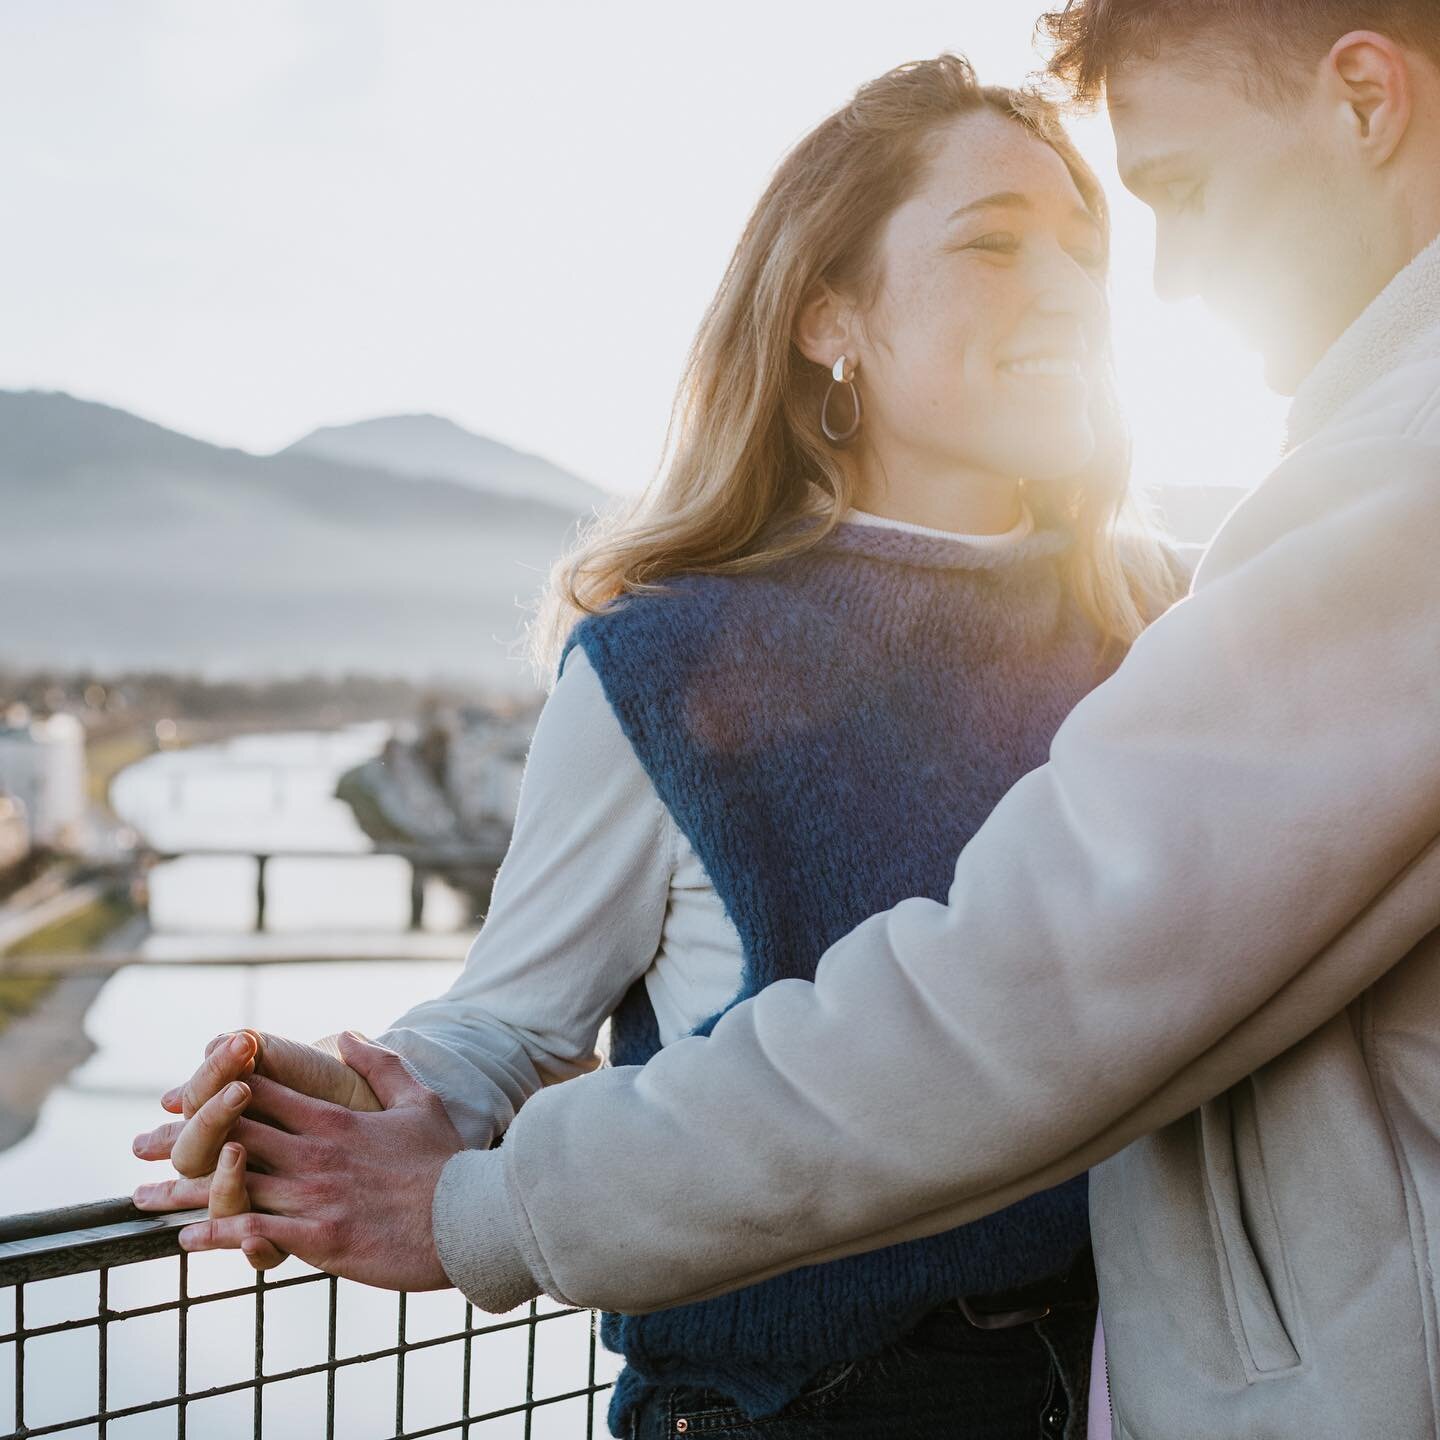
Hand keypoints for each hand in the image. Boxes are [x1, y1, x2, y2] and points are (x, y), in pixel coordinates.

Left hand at [159, 1033, 463, 1291]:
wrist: (468, 1218)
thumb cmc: (445, 1160)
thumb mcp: (418, 1100)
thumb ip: (381, 1064)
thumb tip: (348, 1034)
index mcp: (334, 1119)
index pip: (263, 1093)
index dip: (220, 1086)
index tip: (183, 1087)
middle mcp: (314, 1153)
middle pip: (233, 1138)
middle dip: (185, 1138)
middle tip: (141, 1142)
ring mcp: (313, 1196)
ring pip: (232, 1187)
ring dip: (183, 1191)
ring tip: (142, 1196)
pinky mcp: (318, 1238)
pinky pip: (253, 1233)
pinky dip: (215, 1233)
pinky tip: (186, 1236)